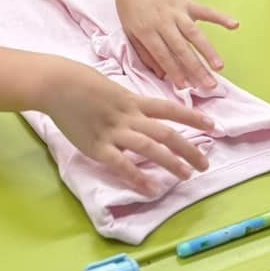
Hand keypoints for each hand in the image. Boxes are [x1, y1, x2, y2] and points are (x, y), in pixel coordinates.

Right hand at [43, 60, 214, 193]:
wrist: (56, 83)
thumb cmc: (78, 80)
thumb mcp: (109, 86)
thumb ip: (124, 102)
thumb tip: (135, 111)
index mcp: (132, 100)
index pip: (169, 108)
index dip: (192, 116)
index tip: (213, 124)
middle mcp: (129, 116)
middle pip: (166, 132)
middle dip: (189, 148)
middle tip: (205, 163)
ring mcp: (114, 131)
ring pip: (150, 147)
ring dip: (171, 162)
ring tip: (187, 175)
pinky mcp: (97, 146)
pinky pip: (122, 165)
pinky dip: (138, 178)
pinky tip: (151, 189)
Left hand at [116, 0, 238, 89]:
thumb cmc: (130, 4)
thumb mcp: (129, 29)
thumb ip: (144, 52)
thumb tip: (161, 74)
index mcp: (146, 30)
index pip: (163, 54)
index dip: (174, 71)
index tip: (186, 87)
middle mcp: (164, 21)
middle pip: (182, 48)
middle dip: (196, 68)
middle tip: (209, 86)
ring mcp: (177, 11)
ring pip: (195, 34)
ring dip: (209, 51)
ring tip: (219, 67)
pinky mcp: (187, 2)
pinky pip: (206, 11)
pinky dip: (220, 17)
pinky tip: (235, 25)